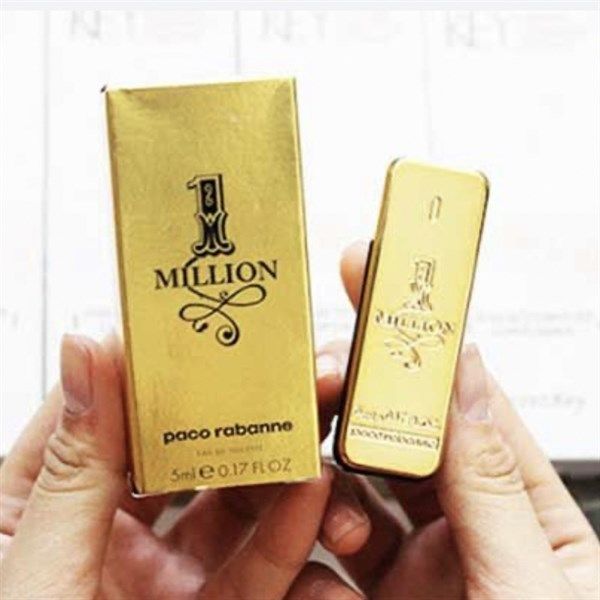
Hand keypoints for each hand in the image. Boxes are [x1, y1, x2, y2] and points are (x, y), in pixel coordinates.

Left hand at [0, 334, 368, 598]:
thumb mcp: (36, 574)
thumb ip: (71, 463)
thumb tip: (89, 341)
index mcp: (44, 507)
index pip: (101, 409)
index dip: (149, 362)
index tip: (204, 326)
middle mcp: (109, 532)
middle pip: (182, 448)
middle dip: (238, 409)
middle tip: (291, 370)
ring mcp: (164, 575)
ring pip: (232, 501)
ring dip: (279, 464)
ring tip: (318, 429)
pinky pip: (258, 564)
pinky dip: (291, 528)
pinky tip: (318, 497)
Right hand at [319, 241, 599, 599]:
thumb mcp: (536, 587)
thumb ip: (491, 483)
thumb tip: (460, 375)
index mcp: (519, 507)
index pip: (461, 400)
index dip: (419, 340)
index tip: (375, 282)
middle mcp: (460, 527)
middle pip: (395, 436)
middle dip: (353, 403)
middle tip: (321, 374)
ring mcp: (409, 569)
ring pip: (349, 494)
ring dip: (325, 483)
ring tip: (313, 482)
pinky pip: (322, 565)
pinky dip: (306, 557)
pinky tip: (307, 568)